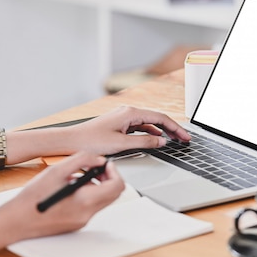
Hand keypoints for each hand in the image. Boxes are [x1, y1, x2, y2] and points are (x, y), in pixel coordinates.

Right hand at [0, 152, 124, 240]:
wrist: (18, 221)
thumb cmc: (33, 198)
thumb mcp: (57, 170)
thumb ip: (82, 160)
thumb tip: (98, 159)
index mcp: (85, 200)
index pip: (117, 186)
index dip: (114, 171)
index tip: (105, 164)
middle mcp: (88, 213)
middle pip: (113, 195)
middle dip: (108, 178)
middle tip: (95, 168)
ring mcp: (83, 221)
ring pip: (103, 201)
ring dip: (97, 186)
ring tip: (77, 177)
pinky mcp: (77, 224)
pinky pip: (91, 207)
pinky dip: (88, 195)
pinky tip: (70, 189)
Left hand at [70, 106, 190, 154]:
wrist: (71, 141)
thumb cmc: (91, 141)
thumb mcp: (121, 145)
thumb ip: (144, 143)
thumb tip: (162, 142)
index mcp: (130, 113)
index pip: (160, 118)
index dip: (176, 128)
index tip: (185, 137)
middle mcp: (128, 111)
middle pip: (157, 119)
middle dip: (172, 128)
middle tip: (185, 139)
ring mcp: (123, 117)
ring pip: (149, 123)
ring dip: (162, 131)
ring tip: (174, 140)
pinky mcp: (119, 124)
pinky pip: (140, 126)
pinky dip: (151, 132)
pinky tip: (156, 139)